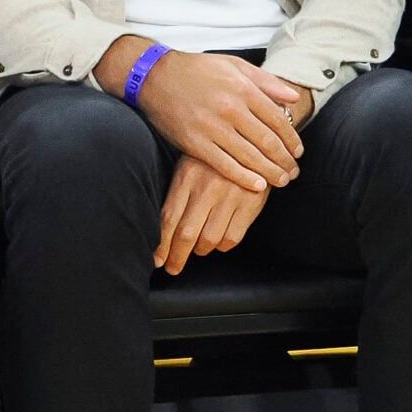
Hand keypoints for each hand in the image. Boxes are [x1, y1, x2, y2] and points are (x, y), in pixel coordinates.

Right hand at [126, 48, 303, 192]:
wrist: (155, 77)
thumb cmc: (197, 69)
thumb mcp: (234, 65)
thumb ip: (266, 81)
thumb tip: (294, 97)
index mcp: (243, 89)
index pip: (277, 119)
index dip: (292, 139)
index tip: (299, 152)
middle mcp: (231, 109)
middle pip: (268, 141)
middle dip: (285, 160)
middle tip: (294, 172)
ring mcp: (212, 128)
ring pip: (250, 156)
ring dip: (271, 172)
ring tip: (283, 181)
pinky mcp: (195, 144)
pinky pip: (225, 165)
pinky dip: (244, 178)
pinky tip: (258, 186)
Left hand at [154, 157, 267, 275]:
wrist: (254, 144)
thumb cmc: (215, 159)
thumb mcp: (191, 166)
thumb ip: (178, 194)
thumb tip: (163, 232)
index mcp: (187, 176)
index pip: (168, 218)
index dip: (162, 244)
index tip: (157, 260)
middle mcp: (206, 186)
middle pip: (186, 234)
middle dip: (177, 256)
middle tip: (173, 267)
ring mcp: (230, 196)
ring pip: (209, 239)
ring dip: (201, 250)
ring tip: (198, 248)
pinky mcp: (250, 204)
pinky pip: (231, 238)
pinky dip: (222, 246)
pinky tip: (219, 241)